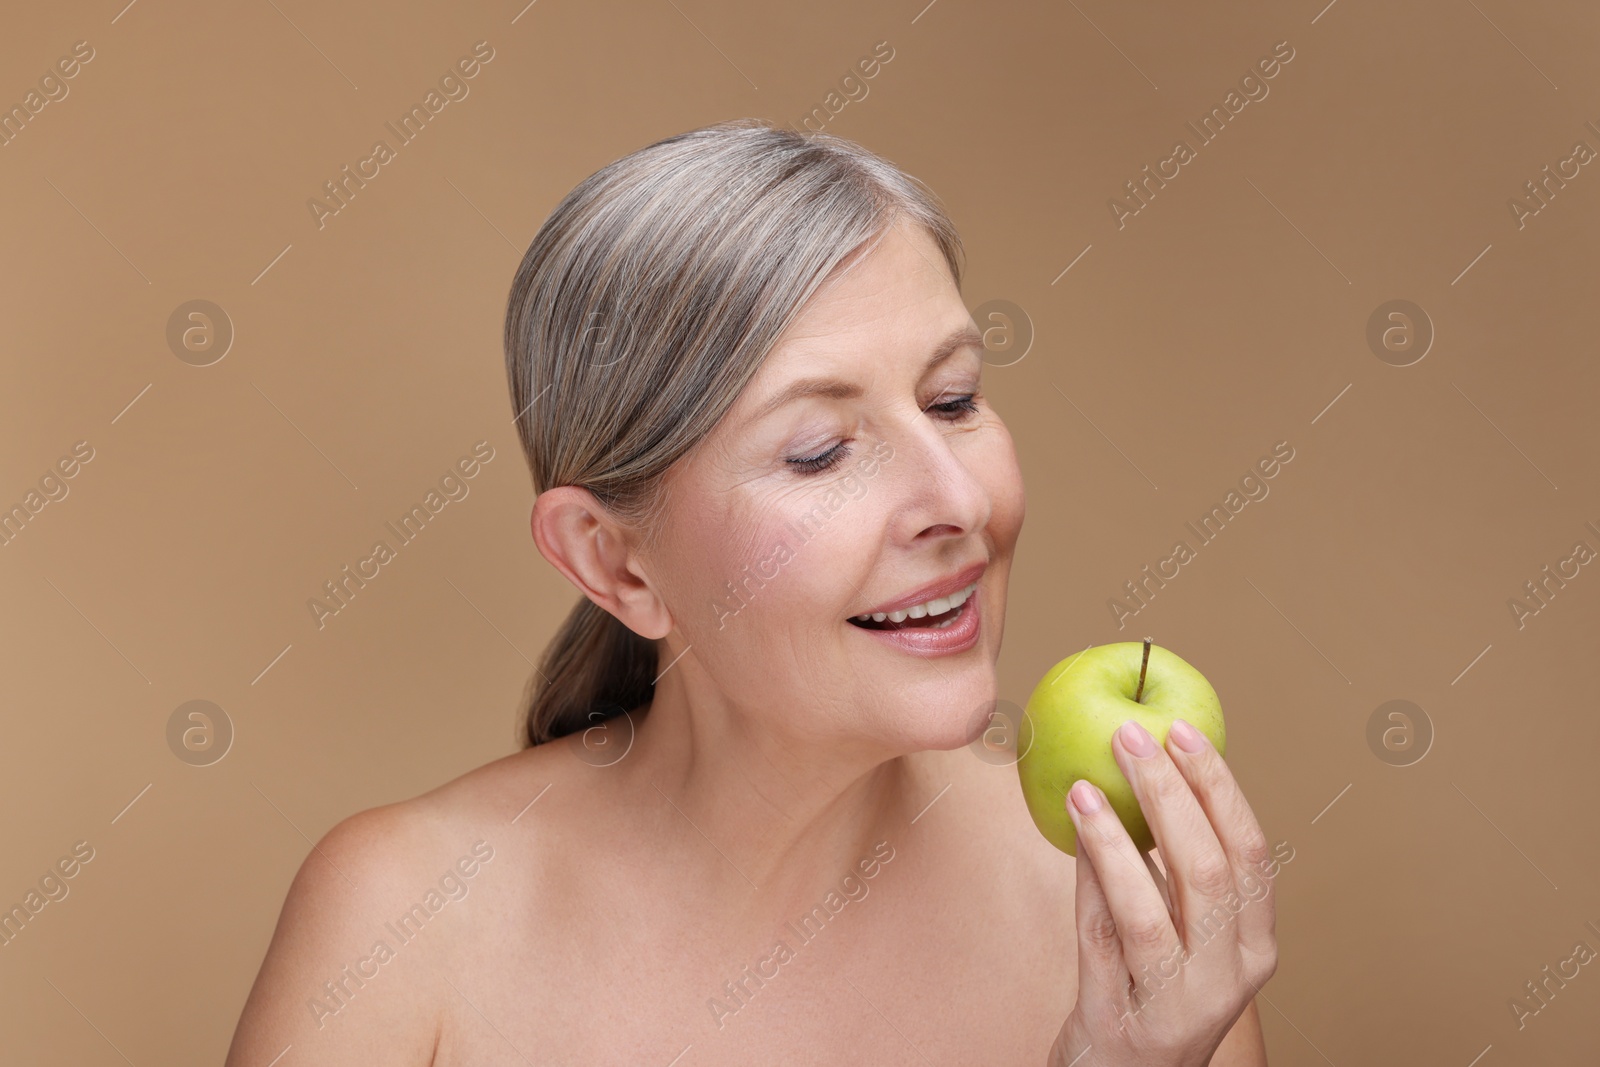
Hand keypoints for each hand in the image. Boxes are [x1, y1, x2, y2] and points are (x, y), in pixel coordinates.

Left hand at [1046, 718, 1278, 1066]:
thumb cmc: (1151, 993)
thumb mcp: (1183, 934)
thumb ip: (1173, 871)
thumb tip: (1145, 768)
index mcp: (1255, 947)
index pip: (1252, 853)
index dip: (1219, 787)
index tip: (1183, 733)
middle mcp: (1229, 980)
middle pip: (1209, 871)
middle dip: (1171, 794)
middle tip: (1130, 738)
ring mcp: (1177, 1007)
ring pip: (1153, 908)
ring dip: (1118, 837)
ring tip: (1087, 786)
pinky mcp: (1122, 1022)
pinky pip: (1104, 937)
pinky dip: (1090, 880)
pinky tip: (1075, 833)